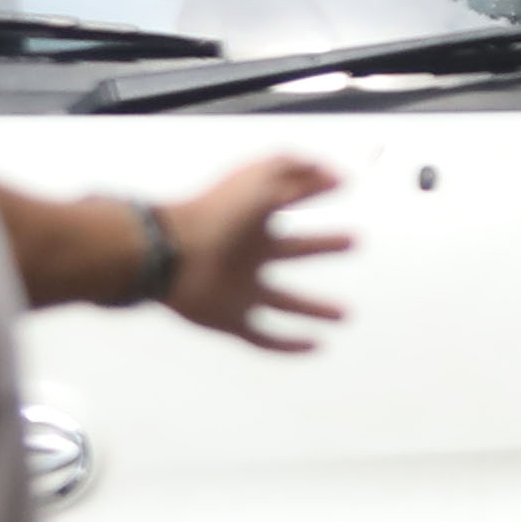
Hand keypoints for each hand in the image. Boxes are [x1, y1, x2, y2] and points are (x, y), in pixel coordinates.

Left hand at [161, 156, 350, 350]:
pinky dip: (288, 346)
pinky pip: (262, 337)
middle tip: (355, 240)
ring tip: (345, 316)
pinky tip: (315, 347)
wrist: (165, 253)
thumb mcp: (260, 184)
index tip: (345, 184)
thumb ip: (299, 177)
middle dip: (324, 245)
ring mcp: (239, 289)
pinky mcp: (230, 319)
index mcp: (251, 221)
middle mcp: (247, 254)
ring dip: (314, 309)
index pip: (291, 202)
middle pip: (292, 249)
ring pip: (282, 301)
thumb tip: (337, 175)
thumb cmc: (214, 216)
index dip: (317, 190)